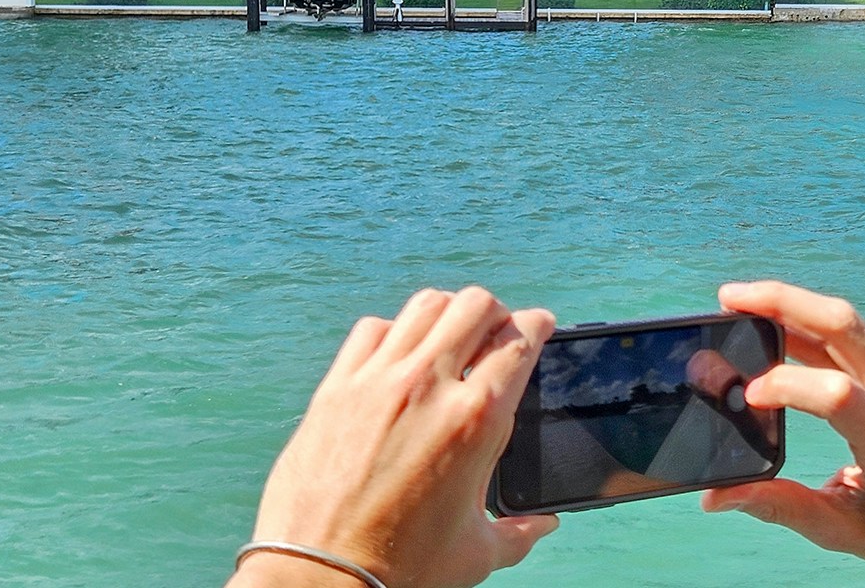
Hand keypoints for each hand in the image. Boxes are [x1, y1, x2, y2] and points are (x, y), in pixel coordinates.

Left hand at [230, 287, 558, 587]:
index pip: (520, 339)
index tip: (539, 327)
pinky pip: (372, 329)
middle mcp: (431, 386)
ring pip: (425, 306)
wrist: (319, 577)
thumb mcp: (477, 553)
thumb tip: (545, 523)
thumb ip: (521, 531)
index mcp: (477, 420)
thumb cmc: (400, 568)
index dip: (538, 326)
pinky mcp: (337, 388)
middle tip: (495, 331)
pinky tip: (397, 355)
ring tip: (449, 336)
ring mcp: (380, 381)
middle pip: (475, 305)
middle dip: (495, 312)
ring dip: (447, 314)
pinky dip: (393, 332)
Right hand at [703, 281, 864, 585]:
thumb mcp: (844, 532)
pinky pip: (848, 334)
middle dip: (783, 303)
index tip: (749, 395)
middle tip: (728, 299)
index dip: (790, 384)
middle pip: (844, 328)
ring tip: (738, 302)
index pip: (841, 396)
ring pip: (845, 321)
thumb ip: (782, 507)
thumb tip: (716, 497)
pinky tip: (770, 322)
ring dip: (791, 302)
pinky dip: (805, 320)